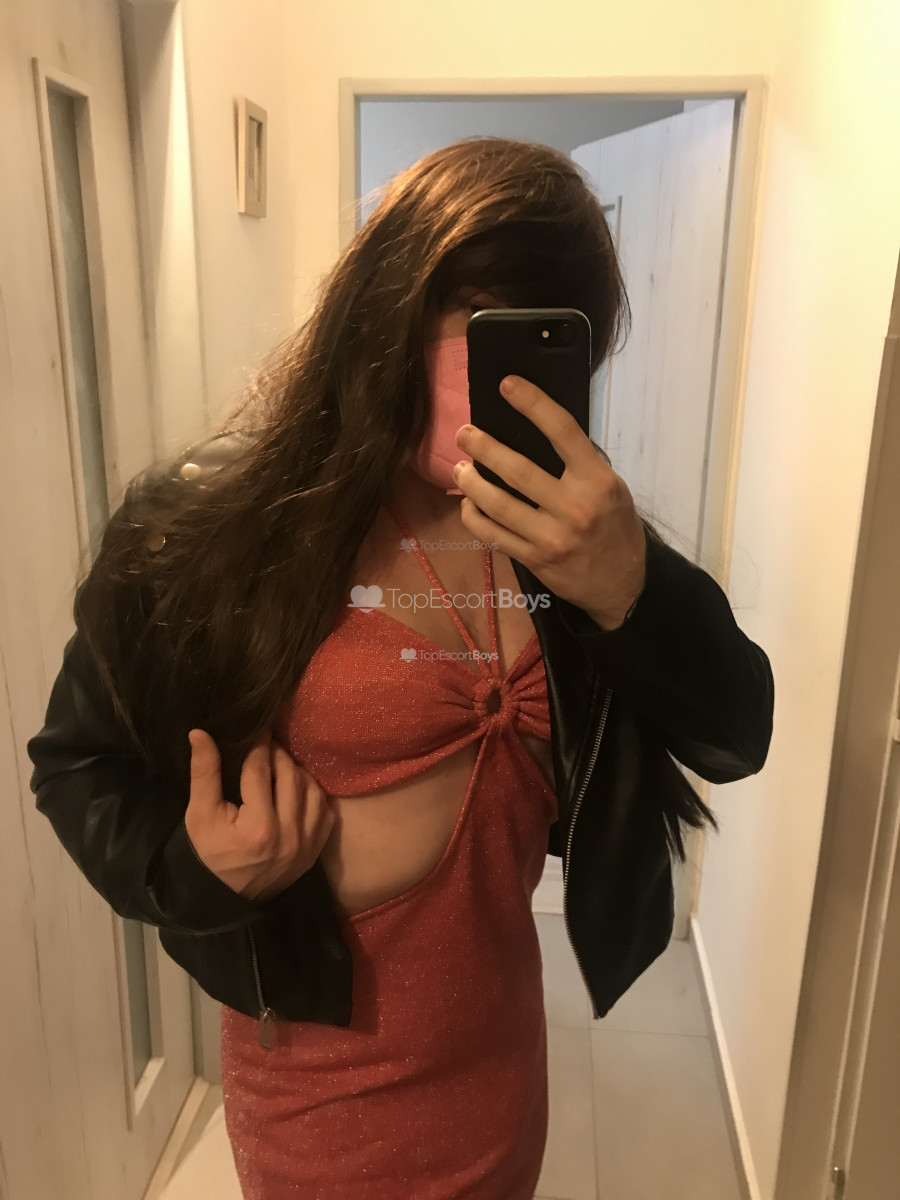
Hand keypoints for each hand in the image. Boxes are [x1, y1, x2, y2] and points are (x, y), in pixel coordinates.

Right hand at [184, 726, 335, 902]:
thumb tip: (200, 733)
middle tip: (266, 744)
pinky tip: (297, 788)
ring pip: (313, 790)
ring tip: (279, 765)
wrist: (227, 899)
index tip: (257, 727)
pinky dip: (313, 794)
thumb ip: (204, 773)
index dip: (258, 744)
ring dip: (297, 772)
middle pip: (290, 775)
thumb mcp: (199, 815)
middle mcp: (289, 835)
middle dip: (278, 754)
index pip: (261, 770)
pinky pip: (325, 811)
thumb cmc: (209, 854)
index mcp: (258, 827)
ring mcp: (307, 844)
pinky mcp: (316, 850)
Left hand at [452, 375, 646, 628]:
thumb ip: (581, 465)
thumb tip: (538, 431)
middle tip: (464, 433)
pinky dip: (474, 516)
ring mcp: (551, 537)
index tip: (507, 385)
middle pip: (518, 471)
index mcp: (597, 481)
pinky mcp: (534, 559)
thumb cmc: (616, 528)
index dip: (533, 404)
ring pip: (498, 504)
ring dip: (472, 482)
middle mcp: (574, 507)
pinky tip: (468, 504)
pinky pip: (493, 535)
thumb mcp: (612, 489)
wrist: (622, 585)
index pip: (563, 432)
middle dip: (484, 448)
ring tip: (461, 467)